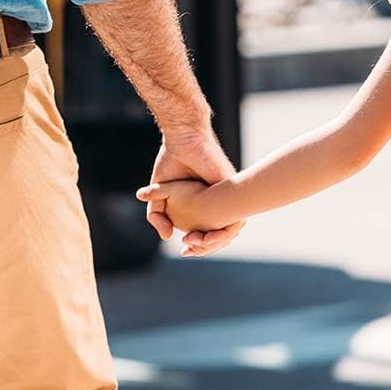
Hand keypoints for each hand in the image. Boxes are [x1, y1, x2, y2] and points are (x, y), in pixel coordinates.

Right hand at [144, 126, 244, 256]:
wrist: (183, 138)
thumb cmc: (172, 160)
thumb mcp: (160, 192)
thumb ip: (157, 214)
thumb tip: (166, 237)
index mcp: (201, 204)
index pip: (204, 232)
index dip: (196, 246)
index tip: (184, 251)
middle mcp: (215, 201)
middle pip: (217, 234)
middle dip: (204, 247)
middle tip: (187, 251)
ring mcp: (224, 195)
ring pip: (228, 229)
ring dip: (213, 242)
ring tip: (193, 243)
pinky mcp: (231, 188)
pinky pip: (234, 216)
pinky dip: (222, 230)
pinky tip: (205, 235)